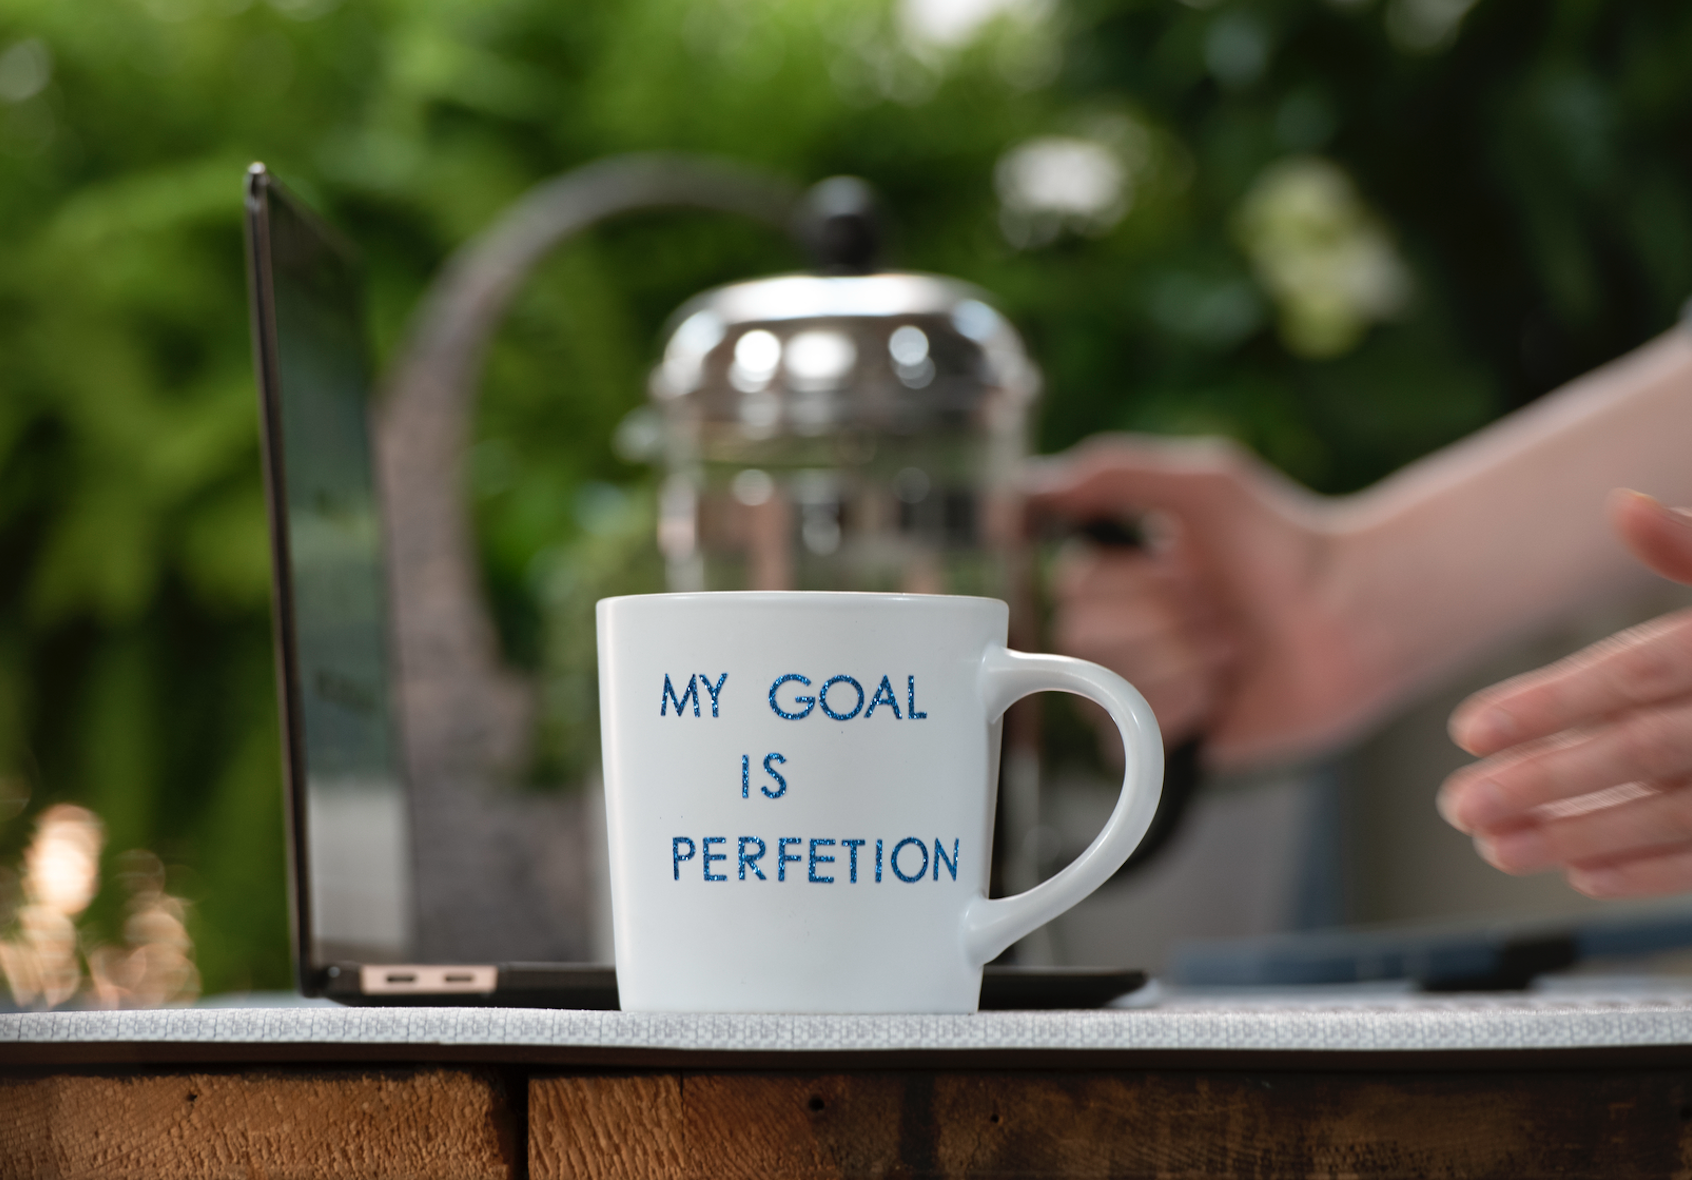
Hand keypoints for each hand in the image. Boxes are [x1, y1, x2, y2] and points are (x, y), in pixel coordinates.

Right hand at [1029, 434, 1368, 766]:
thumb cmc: (1286, 543)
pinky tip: (1222, 694)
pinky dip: (1185, 710)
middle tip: (1221, 611)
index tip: (1186, 567)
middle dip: (1167, 621)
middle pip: (1082, 638)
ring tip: (1232, 650)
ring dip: (1186, 663)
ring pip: (1107, 686)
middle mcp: (1117, 633)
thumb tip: (1029, 485)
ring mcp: (1134, 689)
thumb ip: (1113, 471)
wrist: (1354, 618)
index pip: (1068, 586)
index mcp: (1115, 575)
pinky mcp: (1160, 743)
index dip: (1134, 581)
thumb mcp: (1203, 483)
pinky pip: (1128, 738)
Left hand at [1441, 491, 1691, 896]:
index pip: (1631, 671)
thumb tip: (1621, 506)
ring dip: (1580, 834)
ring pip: (1675, 811)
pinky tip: (1585, 874)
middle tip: (1459, 804)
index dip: (1546, 702)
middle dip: (1543, 780)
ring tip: (1497, 848)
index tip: (1466, 730)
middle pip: (1640, 749)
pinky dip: (1654, 871)